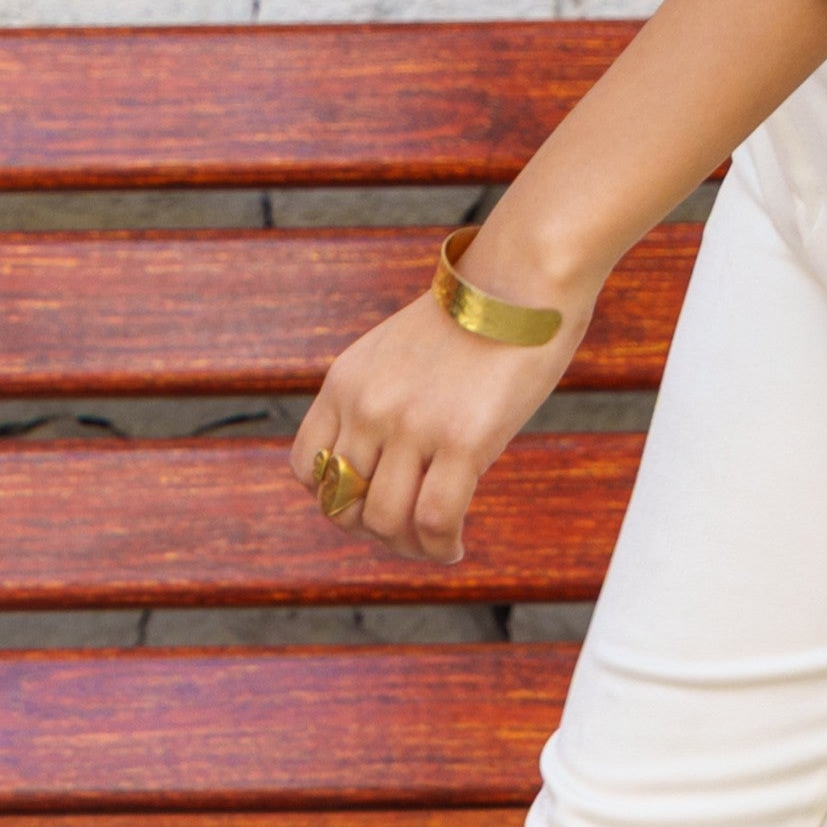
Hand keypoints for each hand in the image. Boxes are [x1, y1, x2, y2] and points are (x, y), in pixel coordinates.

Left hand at [292, 263, 590, 568]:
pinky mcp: (463, 441)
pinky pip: (435, 520)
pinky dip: (440, 547)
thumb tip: (385, 466)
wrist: (521, 278)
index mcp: (344, 382)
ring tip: (434, 546)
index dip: (334, 499)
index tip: (369, 505)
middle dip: (372, 531)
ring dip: (408, 548)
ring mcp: (412, 425)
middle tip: (406, 536)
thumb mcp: (396, 353)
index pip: (306, 468)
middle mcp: (368, 406)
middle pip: (343, 504)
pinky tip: (454, 546)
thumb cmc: (472, 317)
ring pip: (386, 522)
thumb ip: (379, 401)